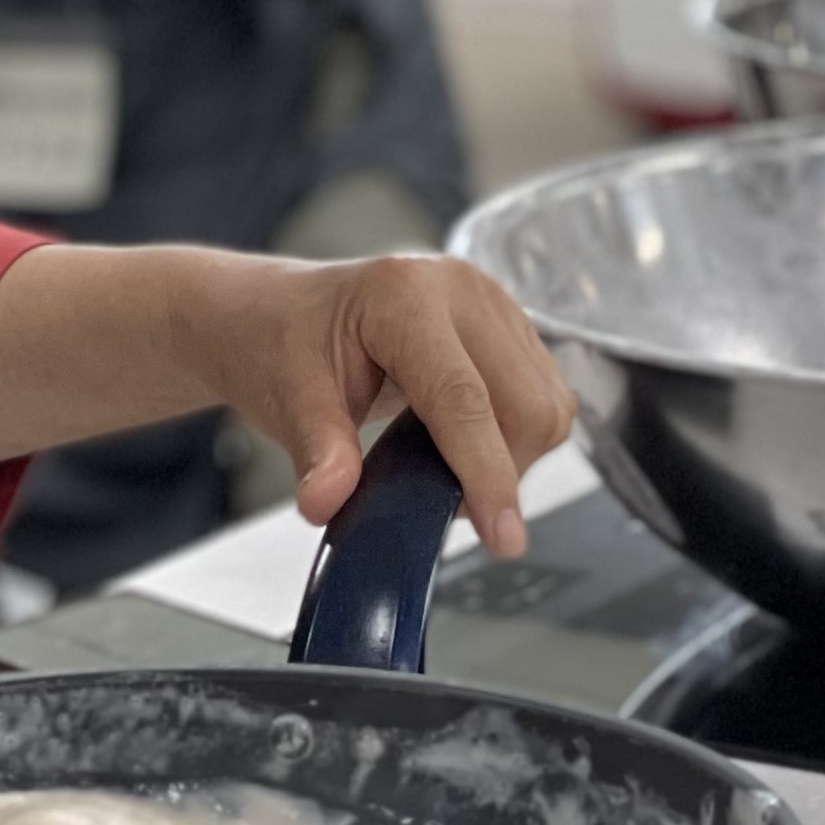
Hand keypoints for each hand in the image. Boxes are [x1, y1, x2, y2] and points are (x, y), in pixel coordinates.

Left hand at [183, 253, 576, 559]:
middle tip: (445, 502)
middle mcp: (459, 287)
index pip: (465, 400)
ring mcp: (490, 299)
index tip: (502, 537)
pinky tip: (463, 442)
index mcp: (403, 295)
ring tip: (447, 467)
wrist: (278, 313)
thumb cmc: (281, 344)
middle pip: (525, 404)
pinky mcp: (508, 321)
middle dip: (500, 471)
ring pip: (547, 403)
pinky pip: (543, 393)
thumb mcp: (287, 399)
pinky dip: (514, 436)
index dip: (487, 475)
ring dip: (512, 456)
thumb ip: (318, 452)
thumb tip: (328, 501)